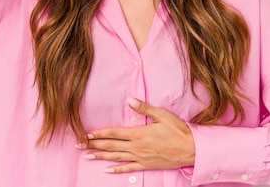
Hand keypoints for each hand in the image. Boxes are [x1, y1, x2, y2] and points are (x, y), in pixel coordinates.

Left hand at [78, 98, 195, 172]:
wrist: (191, 149)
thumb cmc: (177, 130)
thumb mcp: (162, 115)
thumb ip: (144, 108)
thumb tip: (129, 100)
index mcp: (139, 133)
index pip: (114, 132)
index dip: (99, 133)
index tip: (86, 133)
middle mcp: (136, 146)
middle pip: (111, 145)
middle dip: (93, 145)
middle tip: (79, 146)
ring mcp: (140, 157)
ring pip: (116, 157)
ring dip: (100, 156)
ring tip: (87, 156)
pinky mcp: (146, 165)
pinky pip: (128, 168)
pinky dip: (116, 169)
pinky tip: (107, 169)